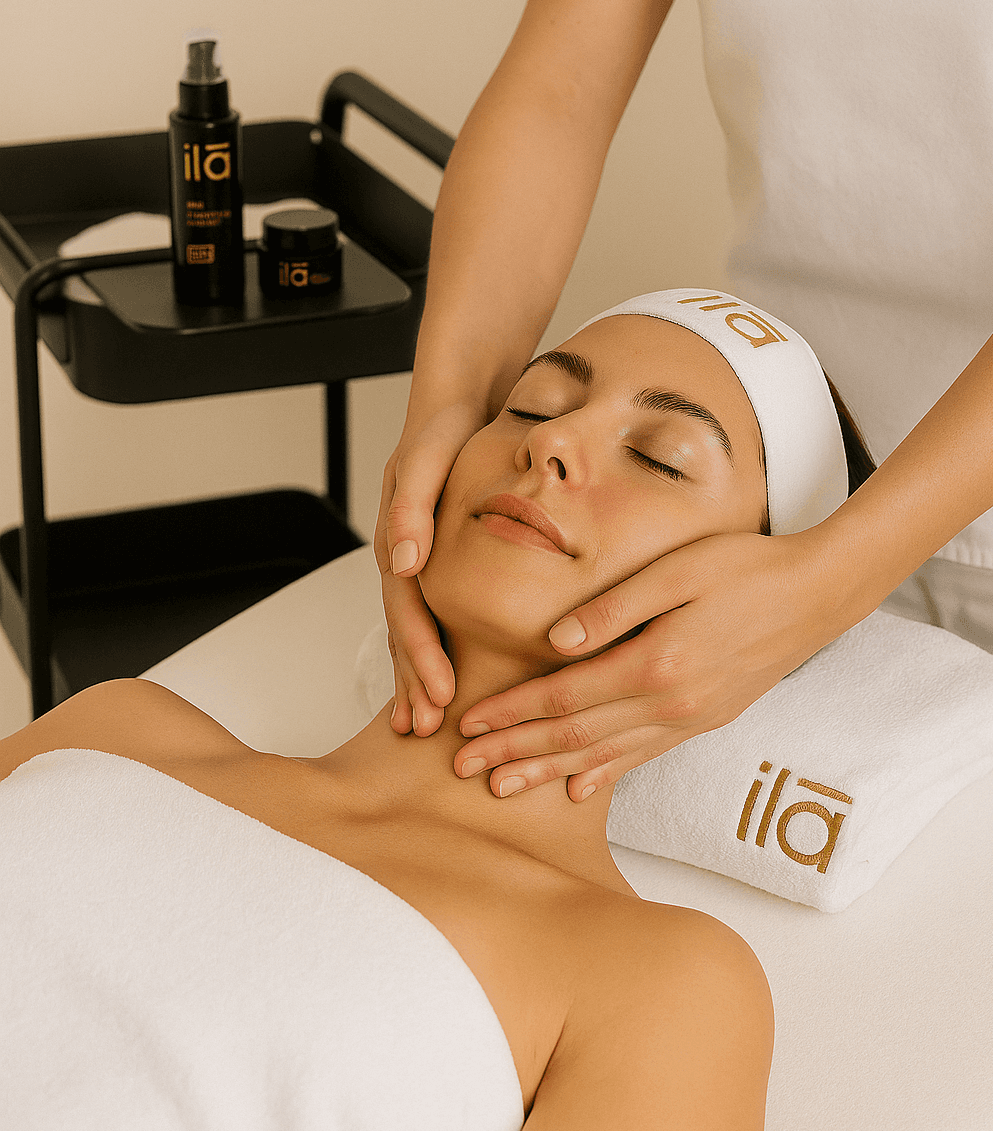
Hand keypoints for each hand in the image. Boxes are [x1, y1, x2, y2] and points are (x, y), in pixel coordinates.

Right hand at [374, 403, 485, 735]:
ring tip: (422, 720)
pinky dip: (432, 648)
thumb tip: (402, 563)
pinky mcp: (435, 559)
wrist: (456, 401)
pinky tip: (444, 676)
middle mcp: (403, 558)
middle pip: (404, 631)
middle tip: (426, 730)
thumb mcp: (425, 459)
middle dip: (413, 682)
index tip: (440, 695)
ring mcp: (416, 561)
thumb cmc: (443, 429)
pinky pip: (431, 614)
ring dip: (416, 675)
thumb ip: (411, 509)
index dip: (420, 656)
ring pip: (412, 629)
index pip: (408, 612)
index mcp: (399, 542)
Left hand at [454, 527, 851, 797]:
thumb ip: (614, 607)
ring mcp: (690, 718)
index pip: (564, 697)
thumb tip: (554, 641)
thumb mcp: (677, 570)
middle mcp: (670, 704)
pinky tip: (579, 789)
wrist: (817, 594)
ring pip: (604, 756)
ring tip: (503, 788)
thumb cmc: (745, 567)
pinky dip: (605, 774)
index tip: (468, 724)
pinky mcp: (704, 719)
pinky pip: (644, 756)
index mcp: (655, 663)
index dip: (512, 712)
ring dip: (549, 772)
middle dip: (515, 752)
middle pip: (575, 736)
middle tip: (463, 769)